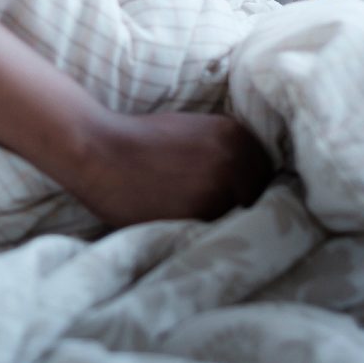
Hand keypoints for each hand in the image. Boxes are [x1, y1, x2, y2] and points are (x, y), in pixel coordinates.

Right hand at [65, 110, 273, 227]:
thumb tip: (247, 180)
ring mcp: (220, 191)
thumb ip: (223, 150)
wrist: (98, 151)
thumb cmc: (138, 139)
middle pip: (257, 198)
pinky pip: (213, 233)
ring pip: (236, 218)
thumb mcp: (191, 129)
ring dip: (220, 220)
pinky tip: (178, 219)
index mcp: (235, 134)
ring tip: (189, 212)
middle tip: (209, 206)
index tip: (232, 193)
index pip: (265, 172)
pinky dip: (201, 231)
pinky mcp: (200, 218)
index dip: (248, 185)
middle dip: (238, 204)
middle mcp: (236, 161)